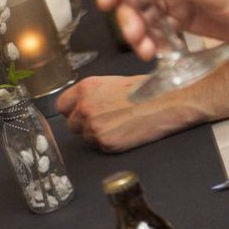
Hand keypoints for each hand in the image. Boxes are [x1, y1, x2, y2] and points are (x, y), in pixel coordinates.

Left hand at [56, 76, 200, 151]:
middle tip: (105, 120)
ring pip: (85, 137)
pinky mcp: (106, 143)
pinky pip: (100, 146)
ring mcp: (94, 127)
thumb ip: (92, 93)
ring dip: (97, 134)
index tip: (79, 113)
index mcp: (85, 88)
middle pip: (71, 124)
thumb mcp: (113, 82)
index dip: (72, 110)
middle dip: (84, 124)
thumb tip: (82, 103)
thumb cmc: (147, 89)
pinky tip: (124, 132)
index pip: (62, 105)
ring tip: (118, 125)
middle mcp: (85, 107)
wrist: (166, 103)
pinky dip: (110, 143)